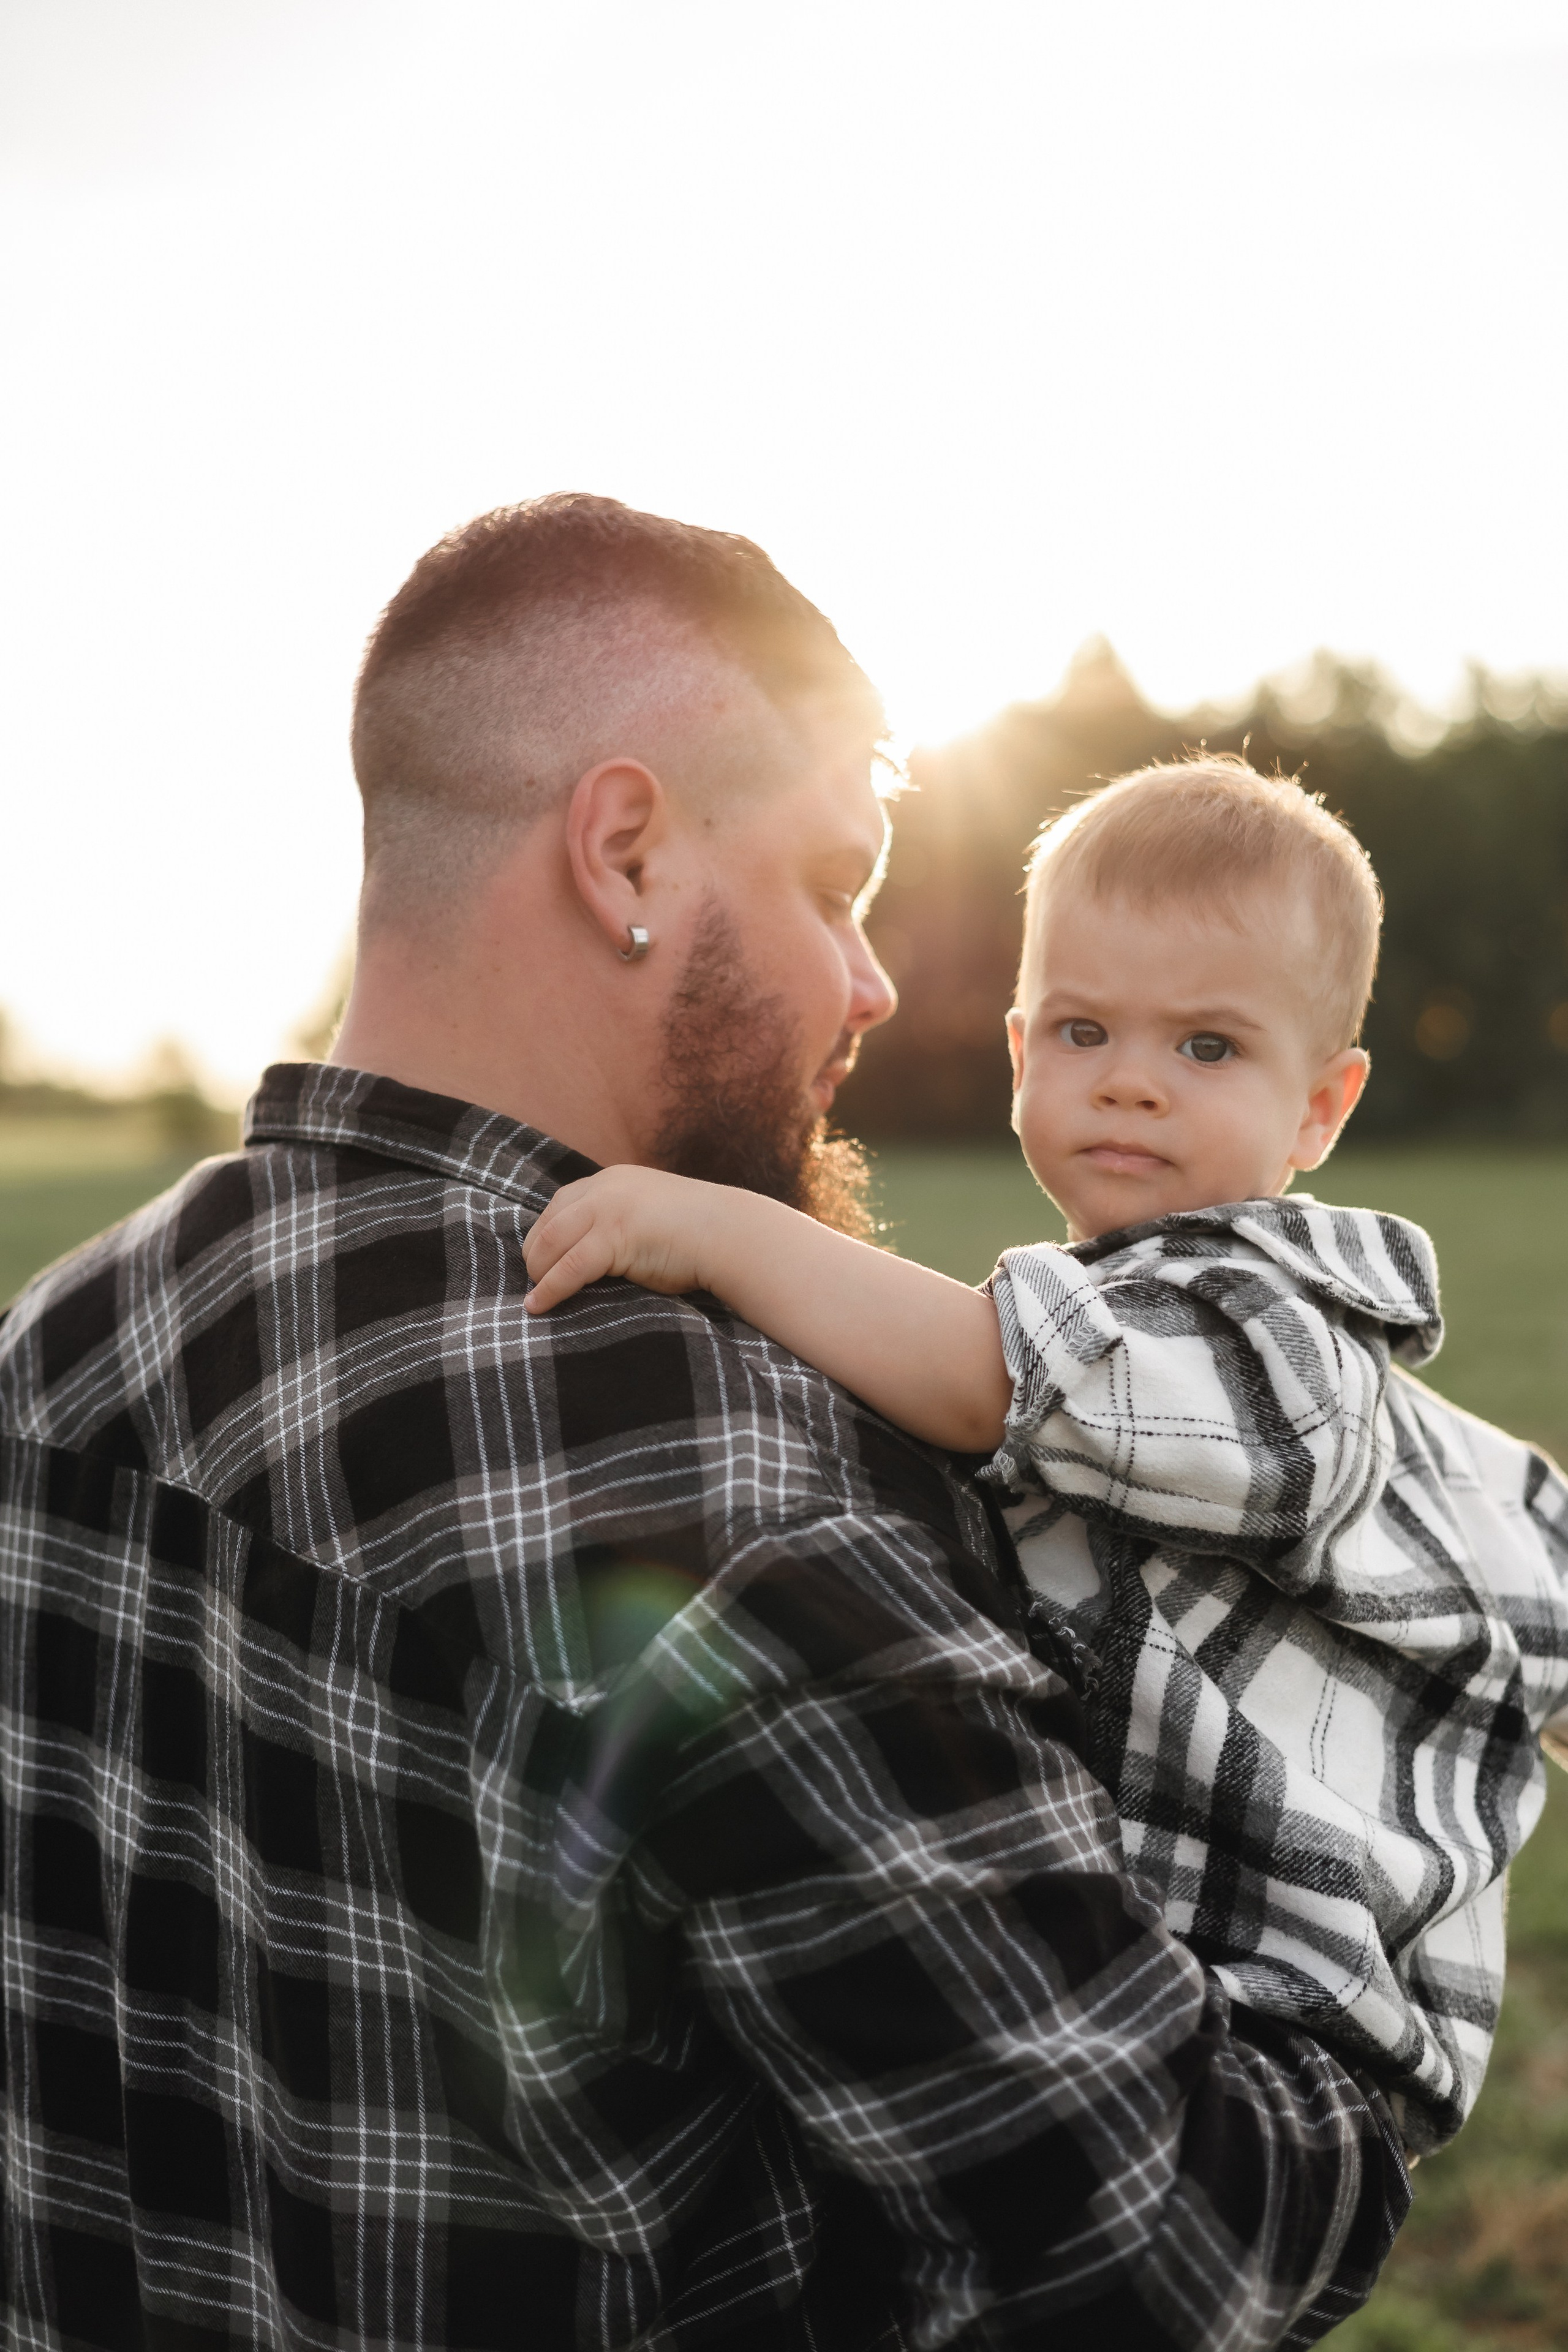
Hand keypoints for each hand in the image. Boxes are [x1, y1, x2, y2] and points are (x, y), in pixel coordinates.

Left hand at [523, 1166, 728, 1311]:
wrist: (732, 1234)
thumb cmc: (699, 1236)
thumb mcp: (651, 1217)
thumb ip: (621, 1225)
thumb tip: (594, 1259)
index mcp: (612, 1181)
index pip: (560, 1205)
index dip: (544, 1237)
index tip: (540, 1264)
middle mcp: (604, 1188)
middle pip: (547, 1223)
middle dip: (535, 1257)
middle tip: (536, 1285)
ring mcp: (607, 1209)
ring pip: (549, 1243)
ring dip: (538, 1273)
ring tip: (534, 1299)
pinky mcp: (613, 1236)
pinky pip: (568, 1267)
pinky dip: (549, 1288)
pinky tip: (539, 1306)